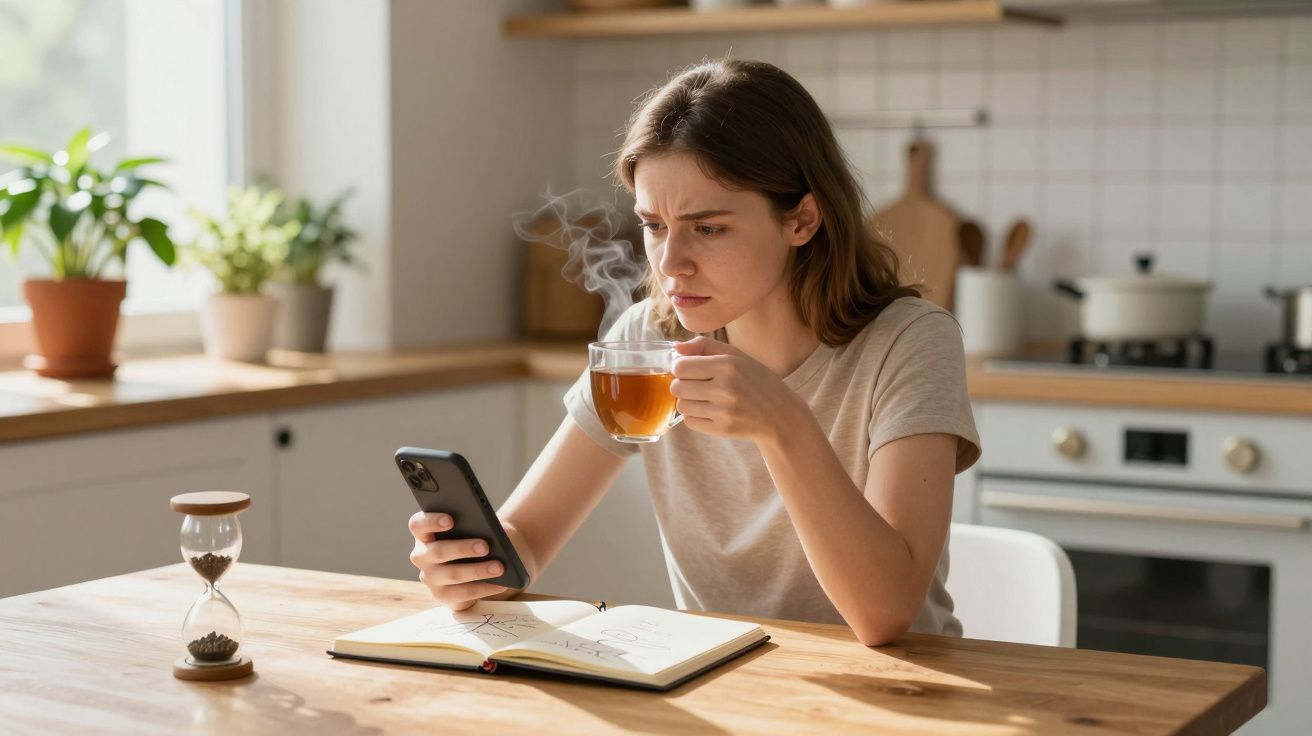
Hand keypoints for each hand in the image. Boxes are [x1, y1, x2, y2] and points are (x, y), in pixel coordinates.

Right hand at [408, 511, 508, 609]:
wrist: (478, 563)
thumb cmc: (474, 537)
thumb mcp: (473, 528)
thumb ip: (474, 526)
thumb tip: (489, 533)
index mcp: (424, 533)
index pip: (418, 524)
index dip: (432, 521)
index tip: (450, 520)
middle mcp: (422, 555)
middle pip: (438, 551)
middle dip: (463, 548)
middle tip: (485, 546)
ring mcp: (429, 577)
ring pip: (452, 574)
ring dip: (477, 570)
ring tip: (499, 567)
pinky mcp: (442, 596)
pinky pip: (463, 593)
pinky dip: (484, 588)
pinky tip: (501, 584)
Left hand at [671, 336, 805, 442]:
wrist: (780, 414)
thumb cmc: (756, 380)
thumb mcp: (736, 356)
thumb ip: (705, 346)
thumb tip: (676, 347)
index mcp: (727, 365)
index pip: (680, 367)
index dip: (680, 367)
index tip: (689, 369)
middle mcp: (725, 388)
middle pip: (677, 387)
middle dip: (682, 385)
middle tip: (696, 384)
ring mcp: (724, 411)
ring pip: (682, 406)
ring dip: (688, 401)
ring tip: (704, 398)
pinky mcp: (722, 429)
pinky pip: (690, 422)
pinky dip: (695, 416)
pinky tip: (709, 410)